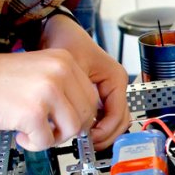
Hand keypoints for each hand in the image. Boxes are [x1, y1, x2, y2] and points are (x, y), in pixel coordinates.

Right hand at [0, 48, 102, 149]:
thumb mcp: (38, 72)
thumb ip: (63, 89)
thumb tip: (82, 117)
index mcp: (63, 59)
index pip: (91, 96)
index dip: (80, 115)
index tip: (65, 122)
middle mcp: (60, 72)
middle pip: (86, 114)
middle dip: (69, 129)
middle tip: (49, 130)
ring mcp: (48, 92)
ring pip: (72, 129)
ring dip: (54, 138)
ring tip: (34, 132)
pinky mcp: (33, 112)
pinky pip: (47, 141)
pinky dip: (33, 144)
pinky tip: (19, 134)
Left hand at [39, 14, 130, 148]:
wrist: (55, 29)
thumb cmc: (65, 41)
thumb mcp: (71, 69)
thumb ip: (78, 96)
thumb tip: (81, 124)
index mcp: (116, 78)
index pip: (117, 115)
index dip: (103, 131)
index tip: (88, 139)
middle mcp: (116, 85)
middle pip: (120, 122)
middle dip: (105, 136)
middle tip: (87, 145)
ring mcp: (109, 91)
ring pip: (113, 122)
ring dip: (101, 133)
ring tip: (83, 139)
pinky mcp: (99, 94)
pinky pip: (104, 116)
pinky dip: (95, 126)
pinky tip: (80, 129)